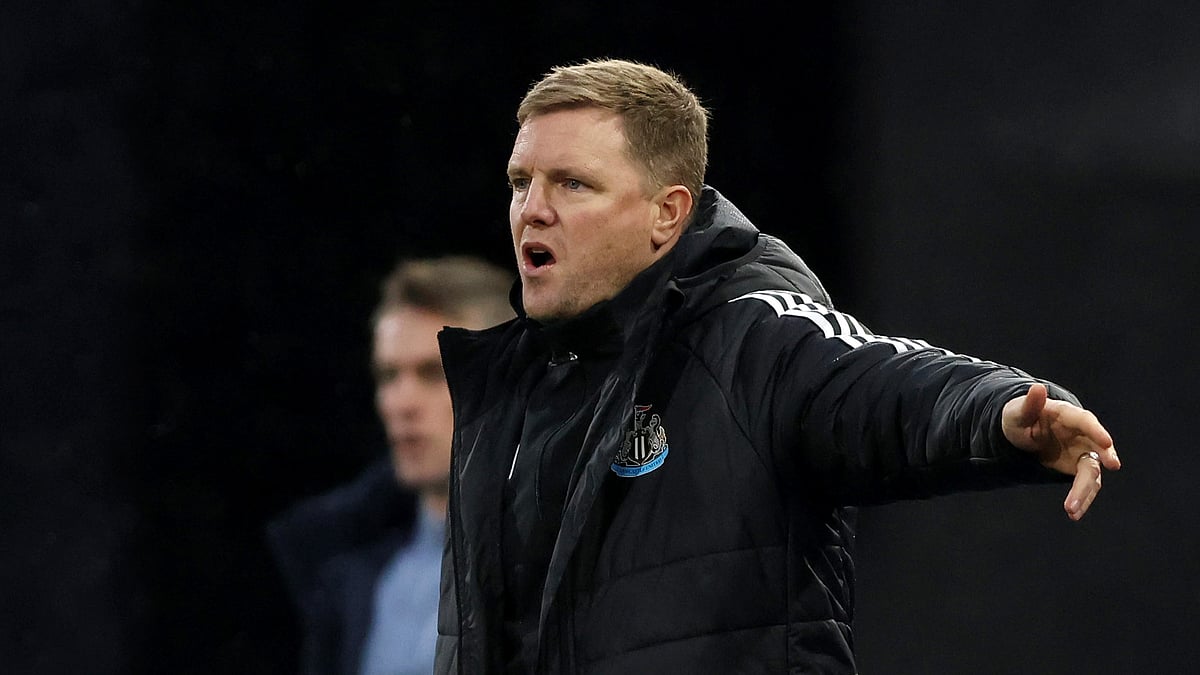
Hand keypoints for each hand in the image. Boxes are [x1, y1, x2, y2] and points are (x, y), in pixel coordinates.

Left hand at [1001, 383, 1120, 520]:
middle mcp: (1081, 434)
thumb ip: (1029, 404)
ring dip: (1085, 491)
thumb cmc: (1019, 418)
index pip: (1086, 420)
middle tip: (1112, 466)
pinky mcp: (1078, 468)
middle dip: (1104, 458)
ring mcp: (1082, 452)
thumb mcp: (1017, 412)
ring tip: (1072, 510)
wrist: (1022, 432)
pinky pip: (1085, 485)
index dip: (1096, 430)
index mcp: (1067, 415)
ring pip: (1092, 472)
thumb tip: (1037, 388)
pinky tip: (1073, 513)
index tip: (1107, 442)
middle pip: (1096, 448)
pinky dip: (1080, 499)